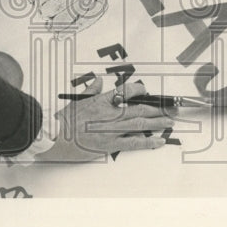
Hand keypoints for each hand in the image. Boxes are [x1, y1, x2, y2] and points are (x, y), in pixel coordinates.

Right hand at [35, 79, 175, 162]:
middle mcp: (111, 114)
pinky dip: (148, 142)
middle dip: (157, 108)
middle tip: (170, 108)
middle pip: (140, 109)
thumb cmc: (64, 120)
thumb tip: (97, 81)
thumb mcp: (77, 100)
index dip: (139, 90)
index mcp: (103, 101)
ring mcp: (112, 130)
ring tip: (170, 121)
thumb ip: (90, 90)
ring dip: (158, 122)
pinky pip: (134, 142)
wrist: (55, 137)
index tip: (146, 91)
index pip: (127, 91)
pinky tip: (159, 140)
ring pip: (141, 124)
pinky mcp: (111, 145)